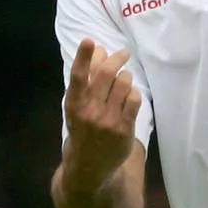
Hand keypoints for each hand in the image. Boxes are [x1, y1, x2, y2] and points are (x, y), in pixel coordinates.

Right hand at [63, 38, 140, 183]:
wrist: (89, 166)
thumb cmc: (83, 128)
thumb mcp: (78, 106)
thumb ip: (87, 79)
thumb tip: (99, 50)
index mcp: (73, 104)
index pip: (78, 77)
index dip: (83, 57)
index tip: (89, 41)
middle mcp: (89, 111)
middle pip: (106, 74)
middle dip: (116, 58)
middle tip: (123, 53)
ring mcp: (107, 121)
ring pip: (123, 83)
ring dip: (126, 76)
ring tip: (124, 79)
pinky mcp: (123, 129)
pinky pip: (134, 99)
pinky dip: (133, 92)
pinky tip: (129, 96)